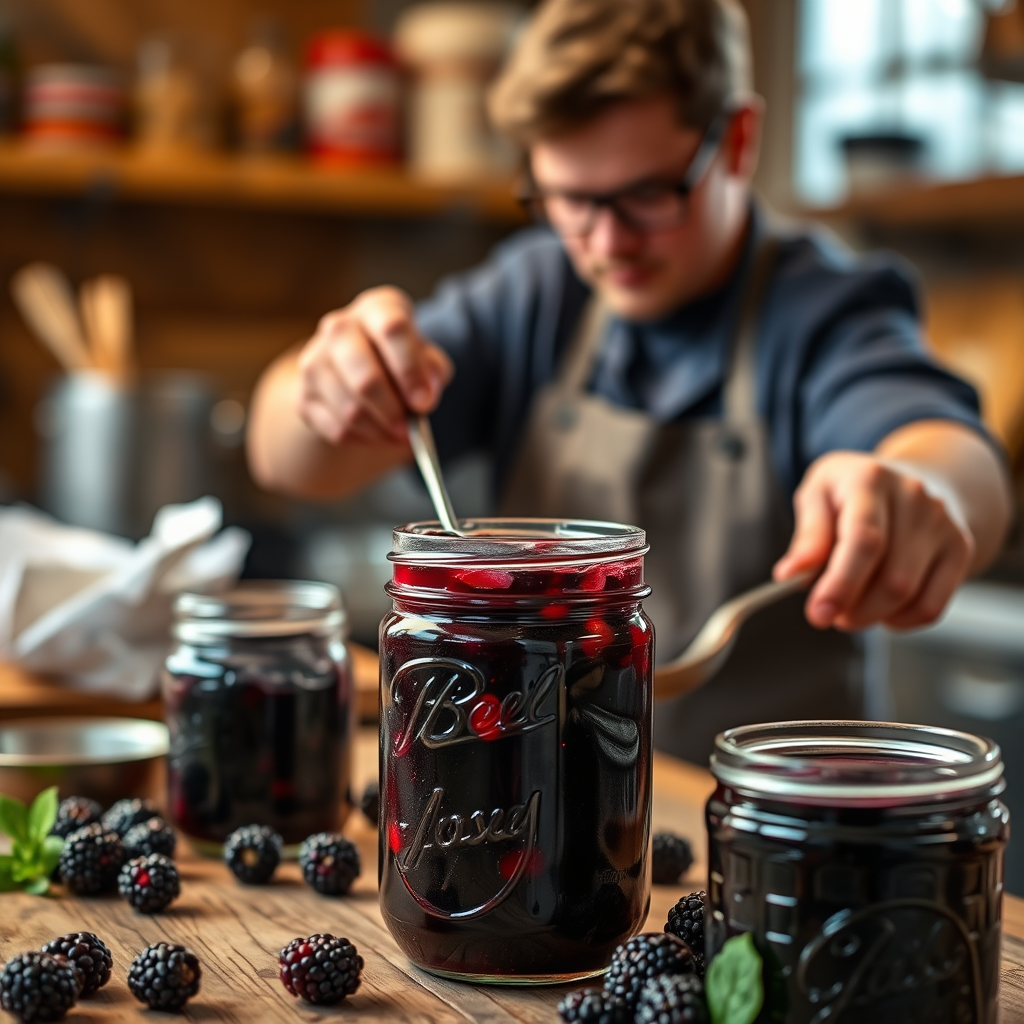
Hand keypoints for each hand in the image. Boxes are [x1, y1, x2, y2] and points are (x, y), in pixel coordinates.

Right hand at [296, 287, 453, 445]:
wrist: (358, 372)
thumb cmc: (400, 361)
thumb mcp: (426, 358)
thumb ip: (433, 372)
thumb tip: (424, 396)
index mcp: (377, 308)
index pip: (392, 329)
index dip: (410, 370)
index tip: (423, 402)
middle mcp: (339, 327)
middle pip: (365, 377)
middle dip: (391, 410)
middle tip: (409, 430)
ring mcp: (314, 361)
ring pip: (350, 409)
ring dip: (380, 430)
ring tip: (398, 434)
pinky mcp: (303, 397)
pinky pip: (337, 429)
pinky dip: (363, 439)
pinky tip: (377, 434)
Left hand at [774, 452, 974, 630]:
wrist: (905, 482)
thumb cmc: (849, 493)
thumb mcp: (816, 497)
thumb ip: (807, 536)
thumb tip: (790, 575)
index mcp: (869, 479)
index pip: (864, 541)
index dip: (841, 584)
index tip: (818, 614)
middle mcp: (914, 497)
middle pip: (890, 577)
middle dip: (852, 608)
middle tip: (827, 611)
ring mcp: (942, 523)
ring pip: (909, 595)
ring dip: (871, 615)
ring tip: (849, 605)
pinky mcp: (960, 549)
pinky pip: (932, 607)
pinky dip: (900, 621)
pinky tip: (880, 608)